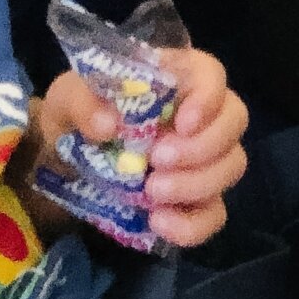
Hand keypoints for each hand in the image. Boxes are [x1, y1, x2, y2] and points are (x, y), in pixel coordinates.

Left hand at [34, 50, 247, 250]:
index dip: (208, 98)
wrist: (63, 163)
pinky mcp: (193, 199)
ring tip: (150, 194)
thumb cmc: (76, 116)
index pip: (212, 74)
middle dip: (203, 147)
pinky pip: (214, 213)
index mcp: (175, 78)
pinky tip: (159, 223)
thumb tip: (107, 125)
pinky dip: (193, 224)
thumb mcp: (65, 99)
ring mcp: (201, 159)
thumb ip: (80, 102)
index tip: (182, 124)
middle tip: (156, 163)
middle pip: (235, 120)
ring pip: (232, 165)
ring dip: (198, 184)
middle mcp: (199, 115)